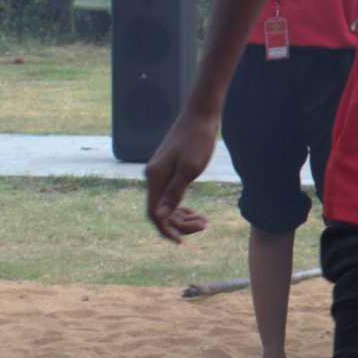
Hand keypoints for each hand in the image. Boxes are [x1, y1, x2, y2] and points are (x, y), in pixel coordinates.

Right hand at [145, 106, 218, 239]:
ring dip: (182, 217)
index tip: (182, 242)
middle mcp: (153, 176)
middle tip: (204, 225)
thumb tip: (159, 216)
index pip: (154, 213)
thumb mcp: (189, 169)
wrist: (201, 114)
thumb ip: (174, 193)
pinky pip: (170, 195)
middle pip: (160, 212)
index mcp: (155, 177)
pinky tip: (194, 212)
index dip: (166, 230)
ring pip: (166, 205)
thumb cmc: (198, 140)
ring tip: (204, 222)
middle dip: (179, 224)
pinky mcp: (169, 169)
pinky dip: (181, 207)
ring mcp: (161, 172)